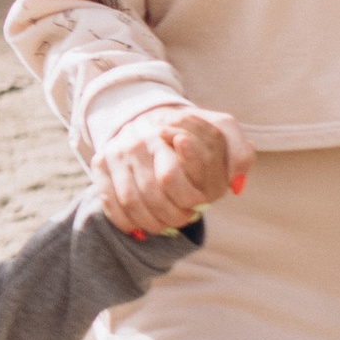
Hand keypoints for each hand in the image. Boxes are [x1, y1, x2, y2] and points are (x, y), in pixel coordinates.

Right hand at [93, 107, 248, 238]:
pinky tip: (141, 226)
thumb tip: (236, 185)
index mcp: (168, 130)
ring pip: (130, 202)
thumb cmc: (192, 128)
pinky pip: (109, 201)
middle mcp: (137, 141)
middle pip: (153, 195)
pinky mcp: (100, 163)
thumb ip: (240, 152)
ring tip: (166, 224)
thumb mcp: (223, 129)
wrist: (146, 113)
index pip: (172, 176)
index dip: (189, 199)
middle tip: (184, 218)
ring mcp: (116, 152)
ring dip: (151, 222)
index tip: (200, 203)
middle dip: (172, 215)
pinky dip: (125, 221)